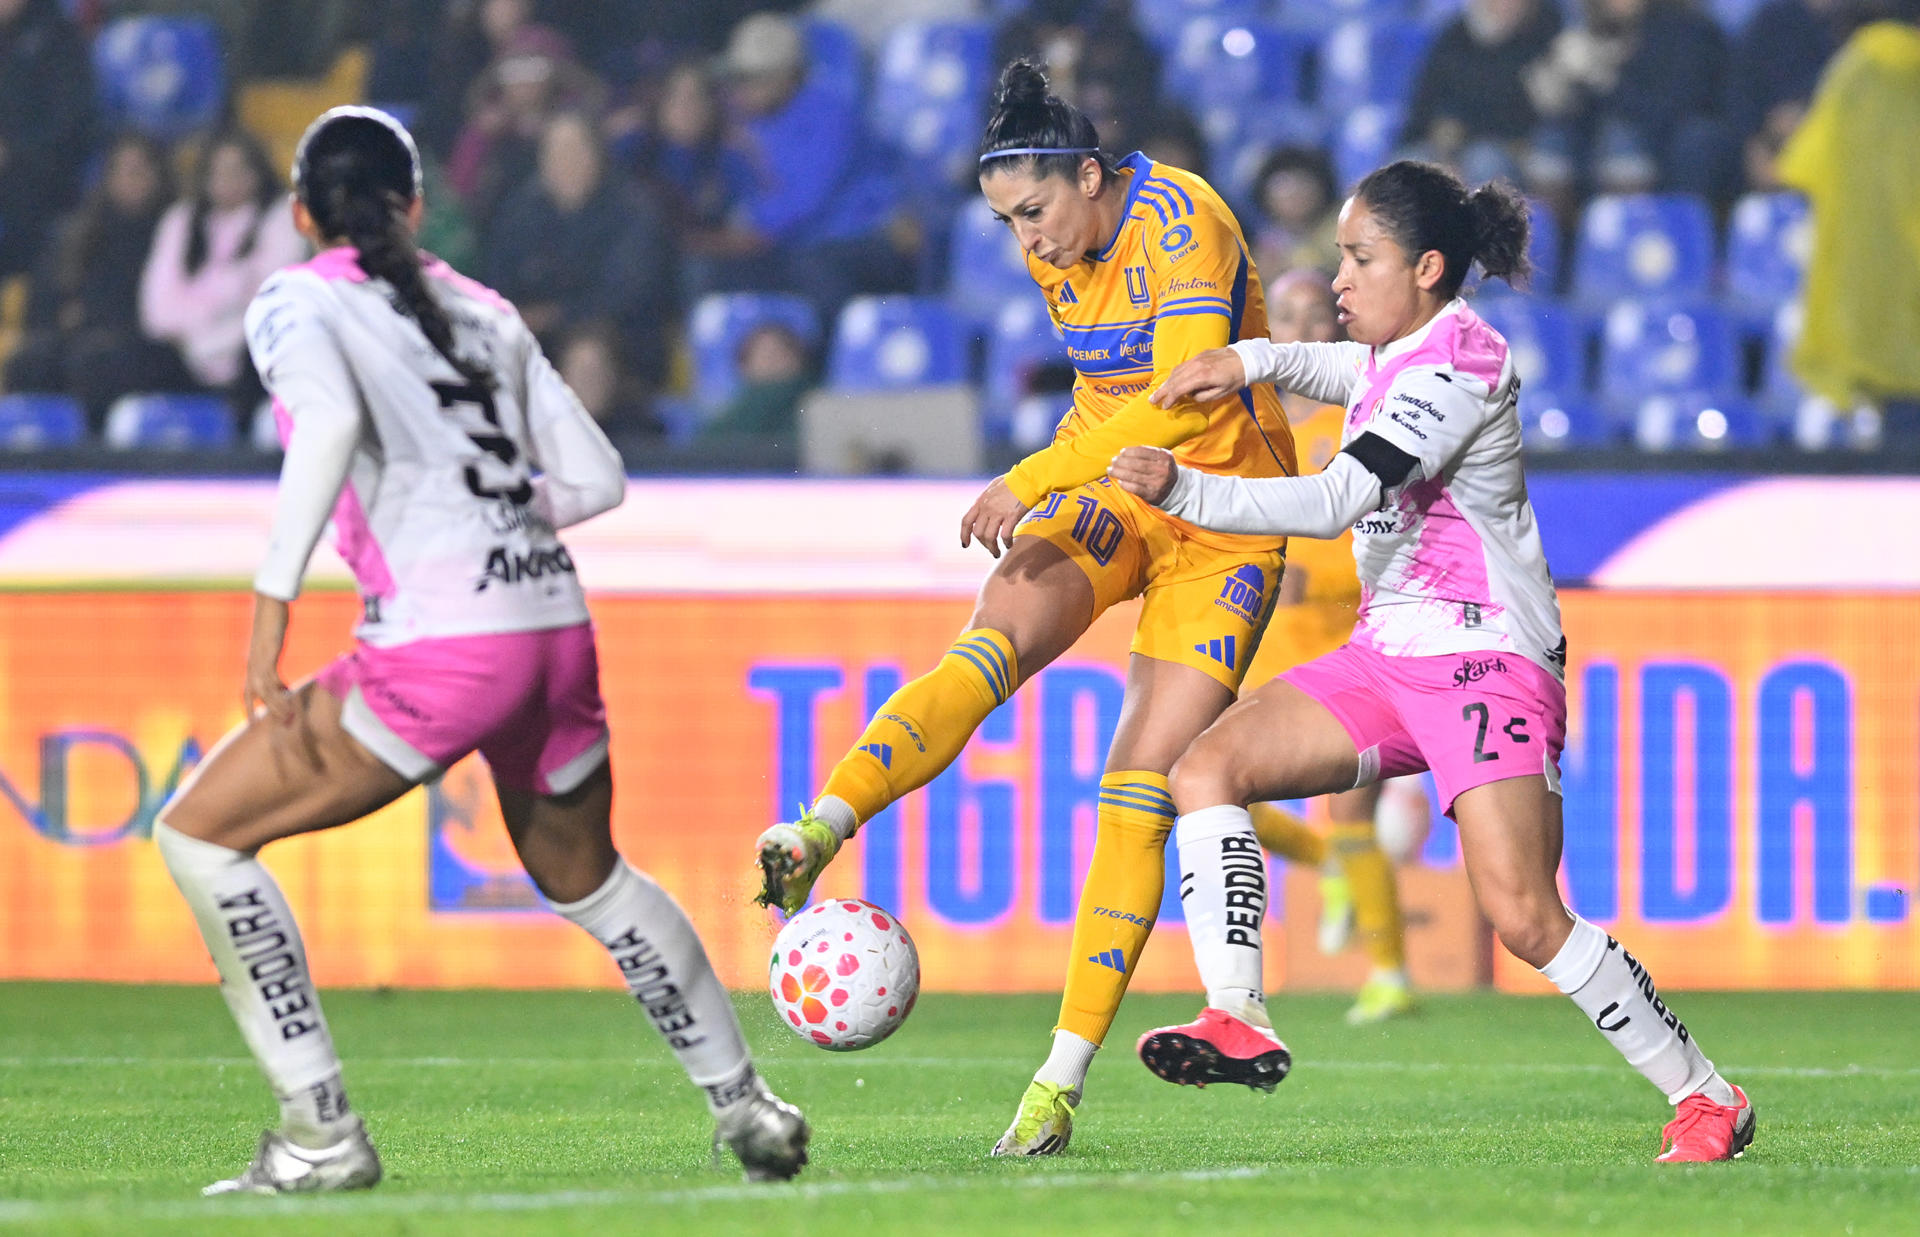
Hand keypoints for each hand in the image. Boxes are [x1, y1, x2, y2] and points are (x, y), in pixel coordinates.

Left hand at [244, 594, 294, 724]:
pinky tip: (289, 695)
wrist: (269, 603)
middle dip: (264, 712)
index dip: (249, 709)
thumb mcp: (271, 644)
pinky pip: (273, 679)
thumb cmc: (271, 620)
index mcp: (252, 664)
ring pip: (265, 691)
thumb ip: (272, 659)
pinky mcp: (268, 655)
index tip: (253, 724)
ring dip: (276, 705)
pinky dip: (280, 690)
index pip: (247, 692)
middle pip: (255, 696)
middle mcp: (252, 666)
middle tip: (278, 726)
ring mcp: (259, 661)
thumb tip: (278, 672)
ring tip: (288, 716)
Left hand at [960, 476, 1030, 558]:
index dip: (964, 535)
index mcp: (981, 501)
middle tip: (990, 548)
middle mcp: (987, 508)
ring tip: (997, 553)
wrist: (1028, 478)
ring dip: (992, 548)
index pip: (966, 521)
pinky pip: (1005, 535)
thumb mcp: (994, 487)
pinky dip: (1006, 543)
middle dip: (983, 544)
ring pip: (989, 537)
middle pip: (977, 532)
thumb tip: (985, 507)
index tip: (965, 544)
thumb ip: (987, 499)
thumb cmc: (1013, 481)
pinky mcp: (1011, 516)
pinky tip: (1009, 545)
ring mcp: (998, 512)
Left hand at [1108, 446, 1177, 505]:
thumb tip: (1123, 452)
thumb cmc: (1163, 470)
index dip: (1130, 451)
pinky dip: (1125, 484)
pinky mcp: (1152, 494)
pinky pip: (1134, 488)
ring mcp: (1157, 482)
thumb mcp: (1161, 458)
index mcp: (1164, 457)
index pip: (1143, 451)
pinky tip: (1120, 481)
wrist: (1176, 490)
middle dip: (1121, 462)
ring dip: (1119, 472)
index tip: (1121, 452)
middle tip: (1113, 461)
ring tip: (1111, 470)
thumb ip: (1148, 453)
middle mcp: (1162, 469)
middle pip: (1136, 464)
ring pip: (1133, 476)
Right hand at [1149, 347, 1247, 408]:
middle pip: (1174, 379)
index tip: (1165, 407)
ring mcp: (1197, 358)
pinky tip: (1172, 380)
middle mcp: (1196, 365)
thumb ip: (1203, 396)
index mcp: (1202, 376)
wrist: (1247, 359)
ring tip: (1159, 391)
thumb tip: (1190, 397)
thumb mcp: (1221, 393)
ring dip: (1166, 382)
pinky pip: (1183, 365)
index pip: (1180, 388)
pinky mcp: (1200, 355)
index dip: (1171, 399)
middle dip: (1162, 391)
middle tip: (1152, 400)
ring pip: (1176, 371)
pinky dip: (1174, 374)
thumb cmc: (1236, 379)